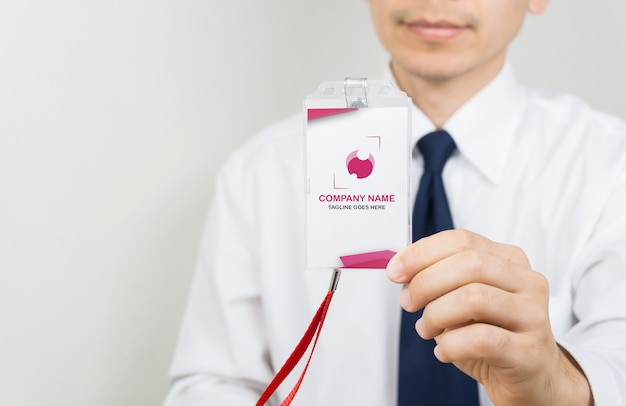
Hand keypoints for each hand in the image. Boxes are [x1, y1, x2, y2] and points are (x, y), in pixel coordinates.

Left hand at [386, 229, 592, 405]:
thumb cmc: (491, 334)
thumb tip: (401, 269)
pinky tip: (443, 350)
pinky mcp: (530, 351)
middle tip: (408, 302)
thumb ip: (439, 279)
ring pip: (475, 298)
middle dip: (426, 282)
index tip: (395, 271)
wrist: (532, 378)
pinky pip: (481, 340)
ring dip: (436, 314)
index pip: (462, 240)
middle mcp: (527, 282)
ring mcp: (533, 316)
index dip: (422, 253)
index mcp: (509, 260)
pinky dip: (451, 345)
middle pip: (469, 264)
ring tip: (426, 329)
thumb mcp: (462, 299)